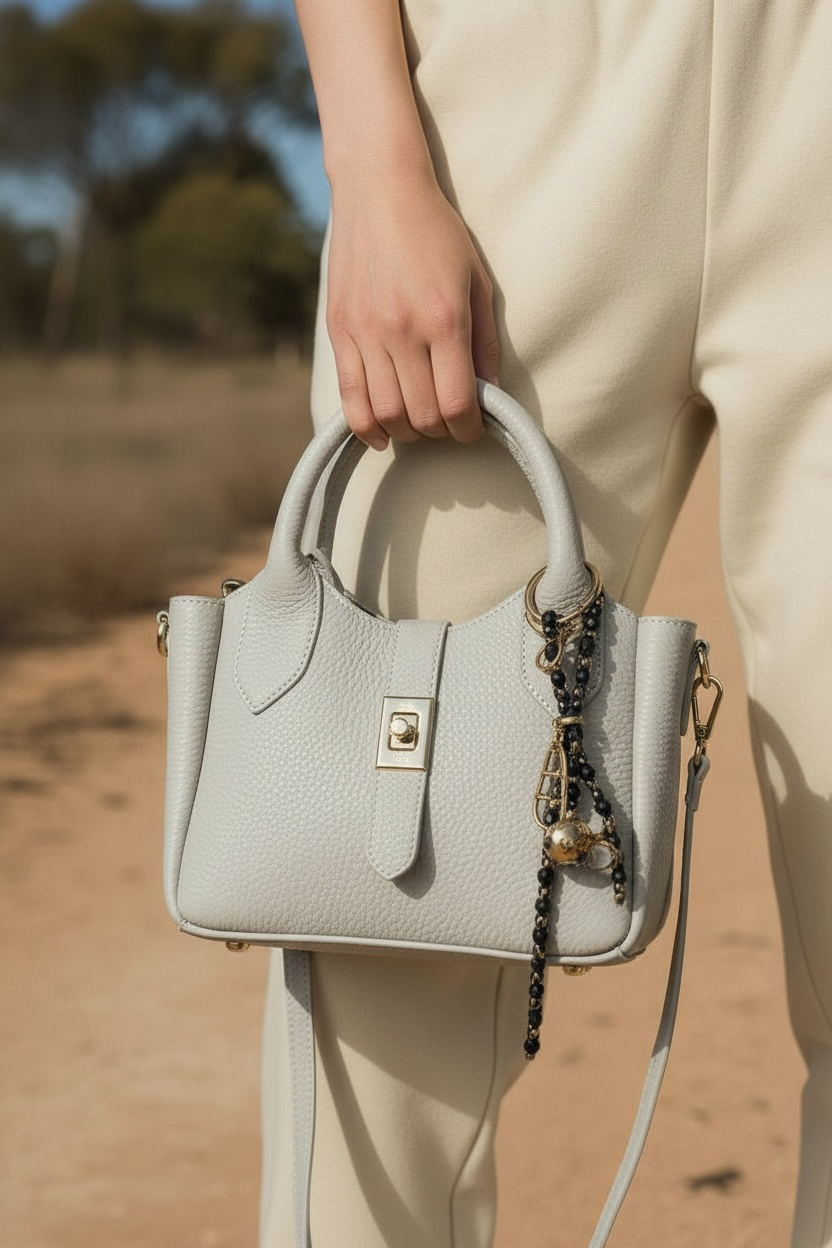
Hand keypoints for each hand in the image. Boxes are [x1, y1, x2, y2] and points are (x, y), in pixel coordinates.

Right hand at [326, 171, 499, 449]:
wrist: (379, 188)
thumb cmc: (436, 231)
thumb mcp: (476, 280)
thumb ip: (485, 341)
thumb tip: (489, 394)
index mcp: (444, 319)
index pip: (456, 404)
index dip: (469, 429)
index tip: (474, 427)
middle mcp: (403, 331)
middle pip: (421, 417)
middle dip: (441, 432)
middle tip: (450, 423)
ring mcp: (366, 333)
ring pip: (386, 414)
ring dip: (408, 431)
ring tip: (420, 422)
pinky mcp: (340, 331)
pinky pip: (350, 398)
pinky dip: (367, 427)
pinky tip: (383, 434)